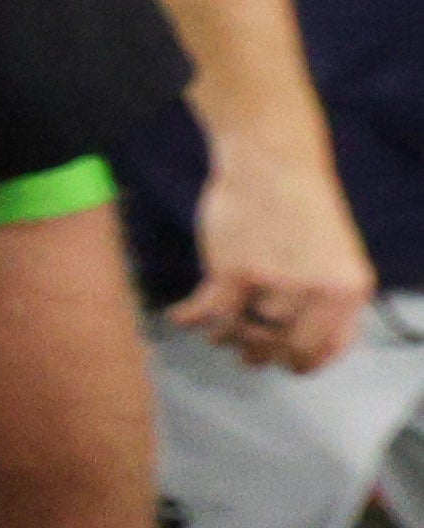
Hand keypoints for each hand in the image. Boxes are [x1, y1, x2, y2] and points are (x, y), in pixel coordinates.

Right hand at [169, 126, 379, 375]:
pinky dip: (190, 317)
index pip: (327, 349)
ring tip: (217, 330)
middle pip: (281, 347)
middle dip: (260, 352)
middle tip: (246, 351)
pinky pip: (208, 312)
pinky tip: (179, 316)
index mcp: (348, 290)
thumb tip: (300, 345)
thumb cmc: (300, 205)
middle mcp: (316, 291)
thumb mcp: (334, 256)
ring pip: (242, 332)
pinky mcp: (232, 270)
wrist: (272, 160)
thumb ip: (325, 300)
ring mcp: (274, 281)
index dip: (302, 363)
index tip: (286, 367)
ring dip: (224, 335)